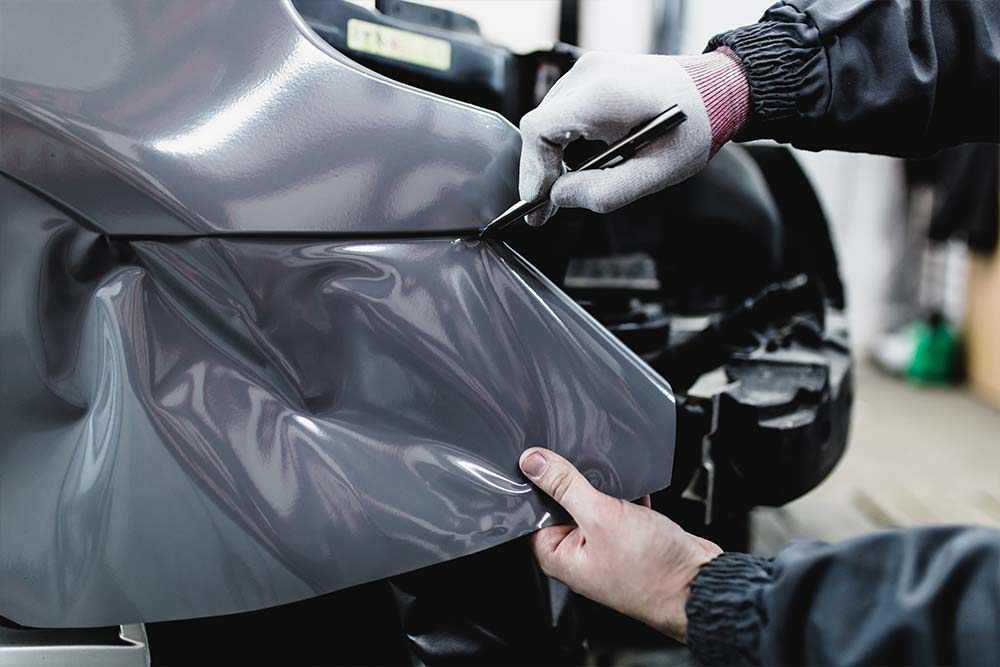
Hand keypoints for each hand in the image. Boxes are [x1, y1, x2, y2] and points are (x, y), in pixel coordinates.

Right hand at [518, 50, 747, 224]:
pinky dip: (559, 142)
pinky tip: (571, 167)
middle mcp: (589, 74)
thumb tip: (558, 198)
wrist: (717, 91)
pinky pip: (560, 113)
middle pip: (538, 128)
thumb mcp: (656, 174)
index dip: (532, 170)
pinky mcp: (591, 76)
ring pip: (546, 121)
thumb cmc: (693, 128)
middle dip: (538, 171)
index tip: (537, 204)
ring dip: (549, 158)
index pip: (539, 129)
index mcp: (604, 94)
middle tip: (543, 212)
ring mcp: (588, 70)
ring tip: (559, 192)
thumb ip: (605, 192)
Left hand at [519, 447, 721, 642]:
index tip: (540, 458)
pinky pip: (618, 510)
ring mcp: (604, 548)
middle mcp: (578, 555)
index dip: (536, 484)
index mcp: (558, 556)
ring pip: (593, 505)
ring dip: (603, 490)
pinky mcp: (628, 540)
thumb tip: (534, 462)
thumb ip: (565, 486)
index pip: (533, 512)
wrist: (700, 584)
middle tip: (581, 465)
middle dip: (573, 483)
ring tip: (614, 484)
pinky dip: (625, 497)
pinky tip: (635, 492)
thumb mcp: (601, 516)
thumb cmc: (652, 570)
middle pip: (562, 505)